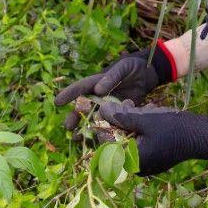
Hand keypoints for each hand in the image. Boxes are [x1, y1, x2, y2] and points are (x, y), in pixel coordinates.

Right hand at [53, 42, 175, 131]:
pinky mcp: (118, 114)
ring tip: (77, 139)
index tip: (57, 102)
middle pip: (83, 107)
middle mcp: (99, 95)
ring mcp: (108, 106)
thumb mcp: (124, 67)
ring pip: (93, 118)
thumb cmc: (134, 66)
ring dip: (84, 128)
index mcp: (97, 81)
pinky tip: (97, 142)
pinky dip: (102, 132)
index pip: (81, 88)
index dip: (69, 94)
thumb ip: (112, 77)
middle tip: (67, 127)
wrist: (150, 74)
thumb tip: (97, 90)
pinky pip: (108, 124)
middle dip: (74, 117)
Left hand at [99, 100, 207, 175]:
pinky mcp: (154, 158)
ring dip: (133, 123)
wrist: (199, 136)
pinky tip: (149, 114)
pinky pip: (141, 143)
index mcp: (132, 161)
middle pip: (119, 142)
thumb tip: (101, 110)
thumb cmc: (172, 128)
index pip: (108, 144)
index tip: (109, 108)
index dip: (106, 125)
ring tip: (142, 106)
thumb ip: (122, 116)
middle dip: (122, 121)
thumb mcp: (145, 120)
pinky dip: (142, 129)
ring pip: (130, 140)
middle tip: (128, 103)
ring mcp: (147, 164)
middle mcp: (137, 167)